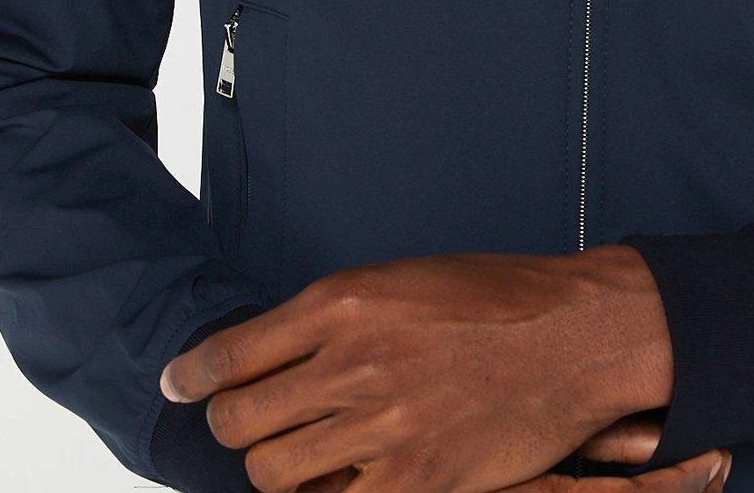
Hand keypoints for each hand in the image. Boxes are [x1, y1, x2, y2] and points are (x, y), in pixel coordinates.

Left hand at [157, 250, 672, 492]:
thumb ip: (333, 317)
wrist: (574, 336)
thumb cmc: (494, 299)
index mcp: (346, 300)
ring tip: (301, 451)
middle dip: (232, 426)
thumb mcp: (402, 280)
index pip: (231, 354)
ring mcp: (381, 427)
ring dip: (276, 466)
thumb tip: (269, 356)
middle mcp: (353, 362)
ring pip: (272, 474)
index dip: (192, 377)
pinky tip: (341, 479)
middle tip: (251, 422)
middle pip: (238, 422)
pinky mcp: (413, 482)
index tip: (179, 386)